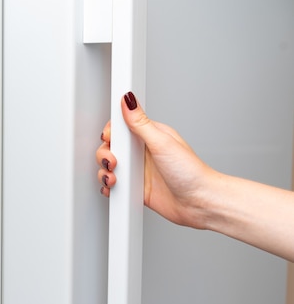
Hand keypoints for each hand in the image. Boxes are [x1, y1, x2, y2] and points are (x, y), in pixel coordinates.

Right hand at [96, 92, 217, 228]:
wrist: (198, 203)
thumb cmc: (191, 173)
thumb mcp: (162, 143)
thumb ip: (140, 122)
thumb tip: (128, 100)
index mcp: (150, 136)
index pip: (121, 127)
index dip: (111, 132)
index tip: (110, 139)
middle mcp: (143, 152)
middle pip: (111, 147)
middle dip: (105, 154)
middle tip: (114, 161)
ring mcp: (138, 171)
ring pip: (109, 166)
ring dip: (105, 172)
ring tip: (114, 178)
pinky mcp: (136, 187)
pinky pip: (113, 185)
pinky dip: (108, 187)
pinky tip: (114, 187)